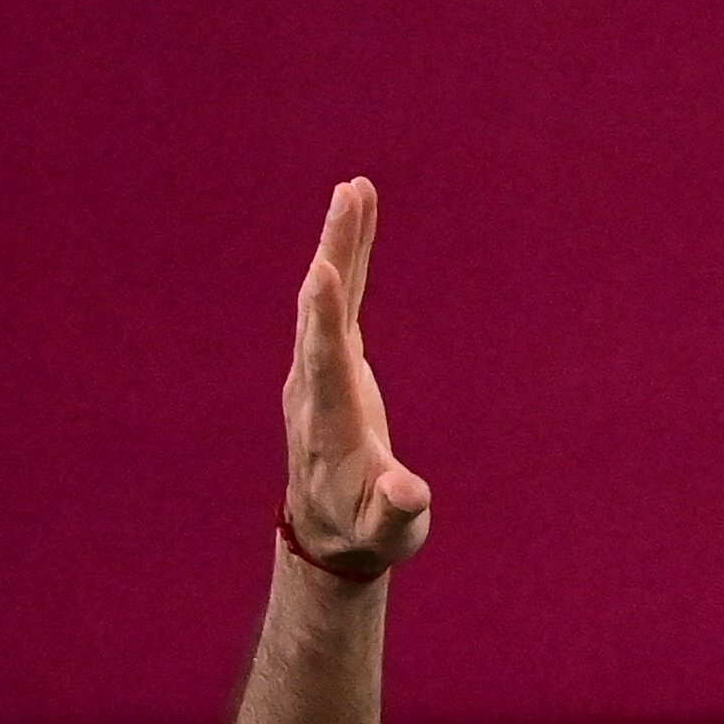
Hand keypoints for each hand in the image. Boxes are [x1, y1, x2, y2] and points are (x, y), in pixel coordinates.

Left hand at [280, 178, 433, 574]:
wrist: (330, 534)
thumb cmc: (367, 533)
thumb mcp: (388, 533)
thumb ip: (397, 510)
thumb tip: (409, 493)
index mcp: (330, 425)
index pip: (324, 362)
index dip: (323, 318)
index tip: (323, 269)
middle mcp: (314, 388)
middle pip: (321, 313)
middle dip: (334, 254)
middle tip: (347, 198)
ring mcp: (319, 371)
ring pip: (328, 297)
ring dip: (341, 242)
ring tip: (356, 189)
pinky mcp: (333, 361)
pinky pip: (340, 302)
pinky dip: (348, 260)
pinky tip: (357, 218)